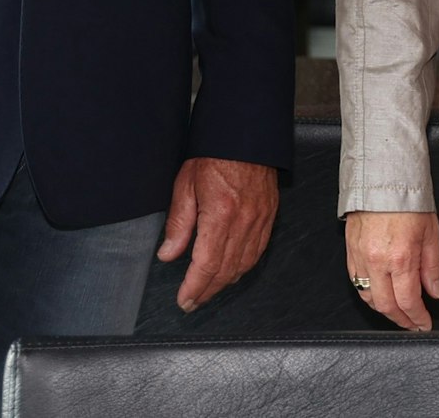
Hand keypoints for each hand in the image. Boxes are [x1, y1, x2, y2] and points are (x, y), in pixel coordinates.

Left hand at [156, 157, 279, 311]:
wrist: (246, 135)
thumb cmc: (214, 155)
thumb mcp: (185, 185)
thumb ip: (178, 223)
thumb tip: (168, 255)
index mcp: (220, 214)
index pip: (206, 265)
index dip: (194, 288)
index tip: (184, 301)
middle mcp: (244, 221)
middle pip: (226, 270)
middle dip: (208, 291)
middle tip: (192, 302)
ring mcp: (261, 219)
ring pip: (245, 264)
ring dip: (225, 283)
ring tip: (209, 291)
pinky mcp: (270, 215)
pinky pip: (259, 250)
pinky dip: (244, 267)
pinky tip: (233, 272)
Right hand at [345, 211, 438, 331]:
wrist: (383, 180)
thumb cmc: (408, 201)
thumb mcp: (432, 232)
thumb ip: (433, 266)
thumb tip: (434, 291)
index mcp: (401, 257)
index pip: (408, 301)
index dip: (417, 318)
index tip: (424, 324)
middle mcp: (378, 261)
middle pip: (386, 306)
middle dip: (401, 320)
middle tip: (412, 323)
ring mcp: (361, 258)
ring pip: (368, 297)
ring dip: (384, 309)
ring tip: (398, 311)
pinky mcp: (350, 252)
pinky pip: (356, 282)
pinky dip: (369, 293)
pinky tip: (380, 293)